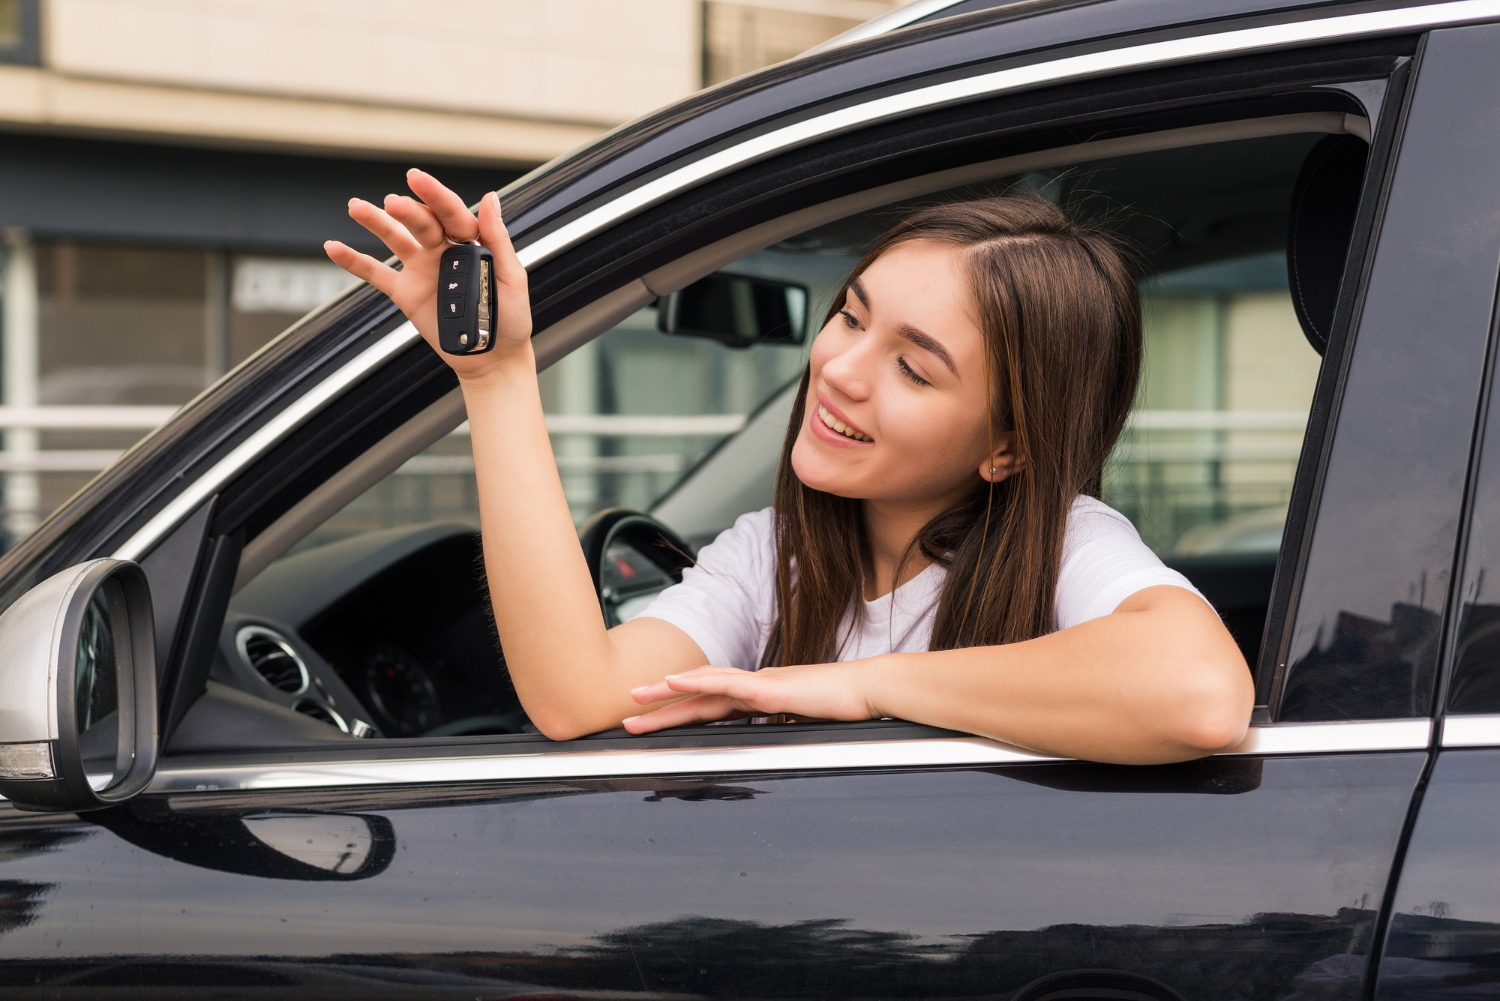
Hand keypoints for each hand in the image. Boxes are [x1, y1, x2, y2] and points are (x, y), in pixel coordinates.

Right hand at [324, 168, 532, 379]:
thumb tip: (490, 198)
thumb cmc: (510, 319)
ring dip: (375, 222)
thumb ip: (498, 239)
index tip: (417, 178)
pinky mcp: (406, 292)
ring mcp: (422, 269)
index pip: (450, 213)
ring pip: (395, 239)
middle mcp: (443, 250)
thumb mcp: (511, 277)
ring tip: (356, 207)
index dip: (435, 195)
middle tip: (391, 202)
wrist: (493, 358)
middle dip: (406, 210)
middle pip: (421, 222)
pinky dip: (354, 262)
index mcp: (470, 243)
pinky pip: (376, 274)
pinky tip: (334, 247)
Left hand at [621, 662, 877, 733]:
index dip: (679, 712)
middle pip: (696, 696)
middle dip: (659, 706)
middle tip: (625, 714)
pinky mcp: (770, 689)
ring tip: (636, 698)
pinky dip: (698, 682)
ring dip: (666, 692)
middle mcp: (753, 688)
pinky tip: (675, 682)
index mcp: (758, 698)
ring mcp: (760, 685)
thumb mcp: (803, 727)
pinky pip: (727, 683)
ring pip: (702, 687)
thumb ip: (781, 732)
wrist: (871, 691)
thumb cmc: (844, 708)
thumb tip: (768, 749)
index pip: (710, 706)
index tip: (652, 722)